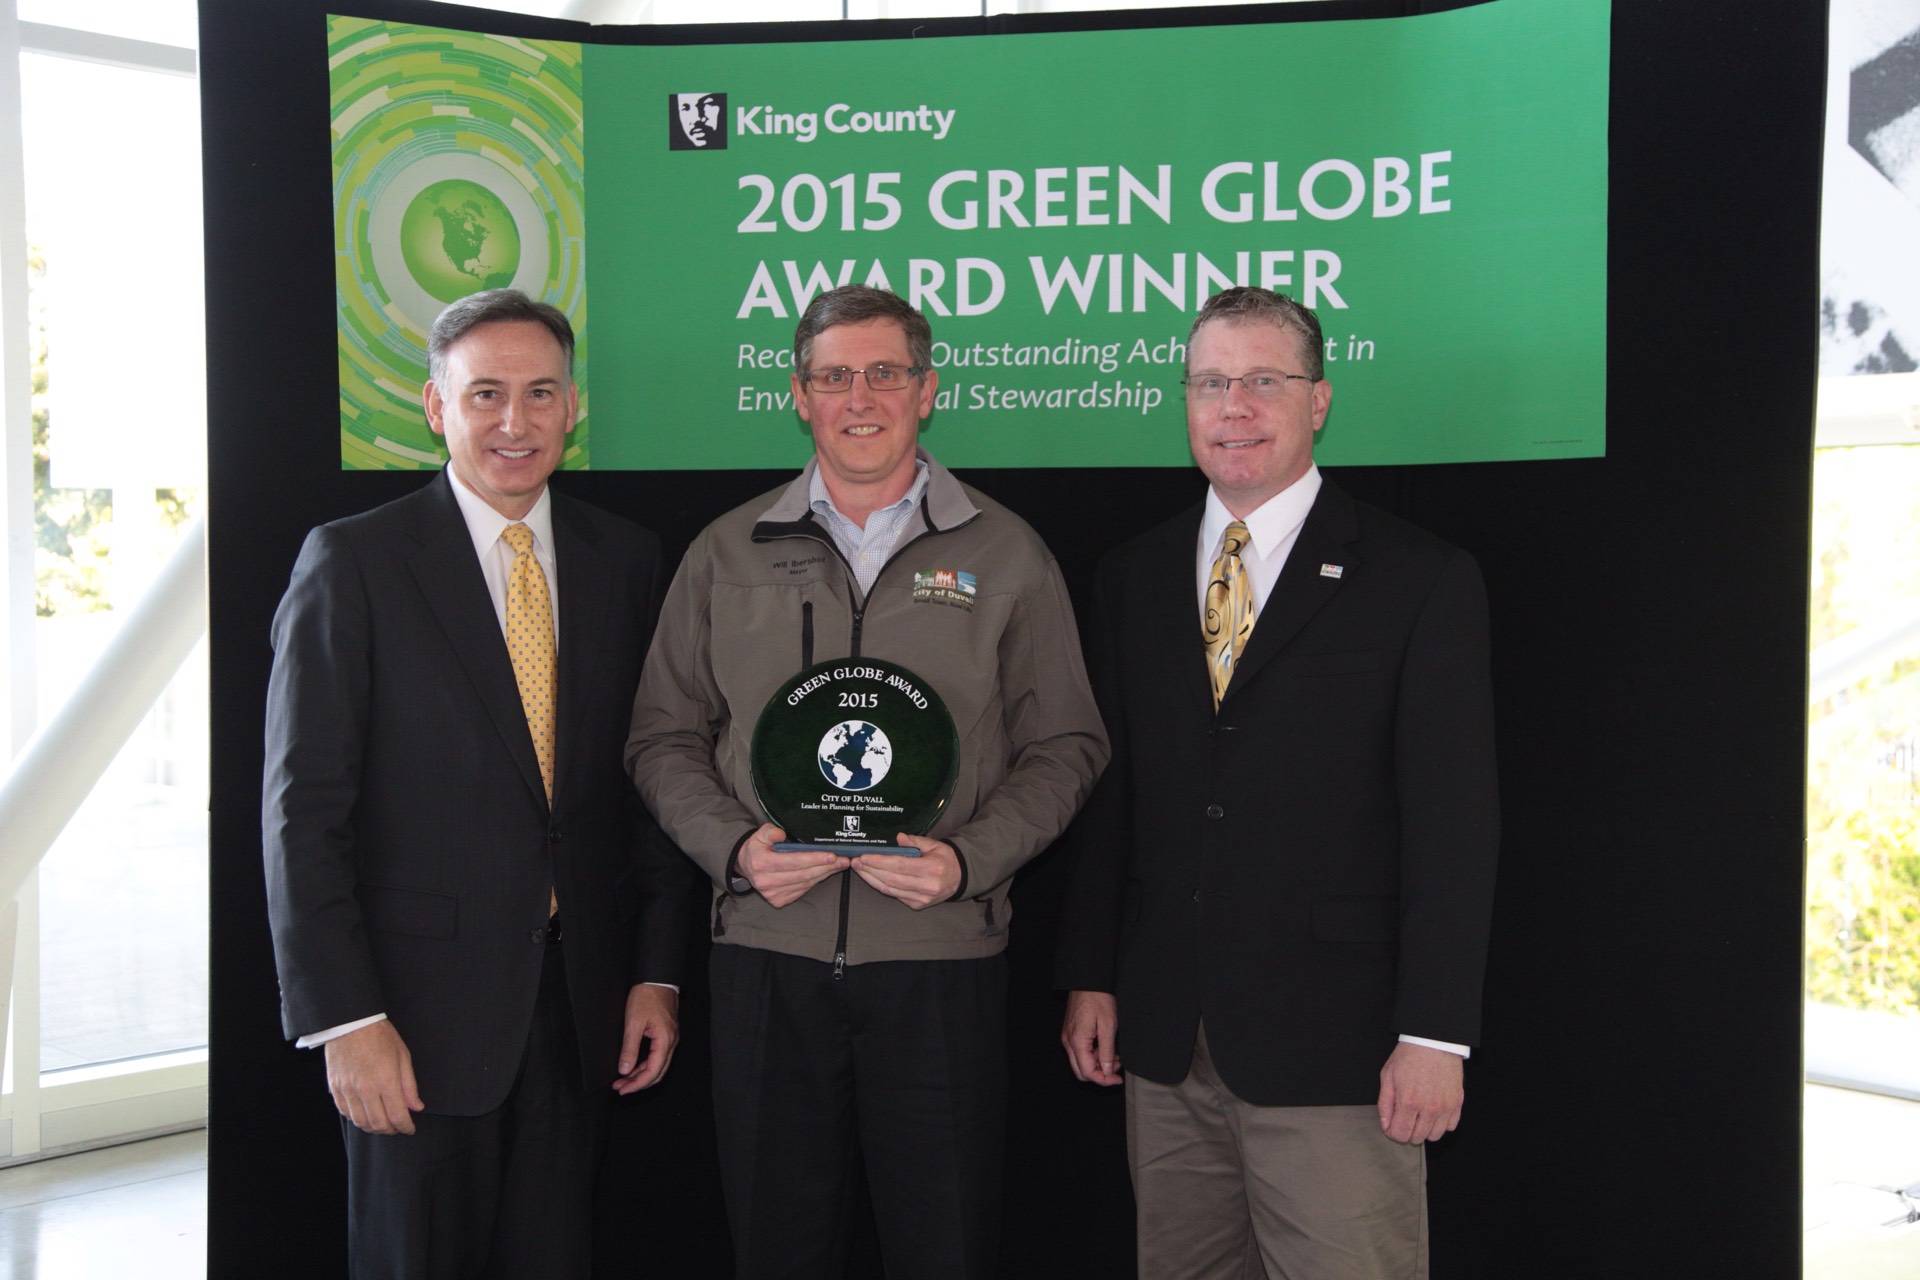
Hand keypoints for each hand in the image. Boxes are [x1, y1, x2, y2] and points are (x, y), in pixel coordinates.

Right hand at [325, 1020, 423, 1134]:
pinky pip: (345, 1113)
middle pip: (379, 1124)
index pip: (397, 1116)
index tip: (410, 1129)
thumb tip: (416, 1107)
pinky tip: (365, 1115)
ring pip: (361, 1122)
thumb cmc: (380, 1036)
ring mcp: (348, 1090)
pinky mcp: (336, 1088)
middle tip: (397, 1128)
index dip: (405, 1127)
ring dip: (373, 1128)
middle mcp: (366, 1090)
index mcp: (386, 1081)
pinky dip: (357, 1119)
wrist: (351, 1023)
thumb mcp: (403, 1056)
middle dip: (391, 1130)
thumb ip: (409, 1085)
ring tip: (382, 1124)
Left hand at [613, 984, 679, 1094]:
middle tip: (620, 1088)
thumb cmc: (647, 995)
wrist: (656, 978)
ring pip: (657, 1065)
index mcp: (665, 1040)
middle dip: (639, 1083)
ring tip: (623, 1079)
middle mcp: (671, 1042)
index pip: (653, 1072)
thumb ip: (629, 1048)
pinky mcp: (665, 1034)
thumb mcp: (633, 1022)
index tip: (622, 1089)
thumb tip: (624, 1070)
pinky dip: (644, 1064)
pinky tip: (632, 1066)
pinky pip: (657, 1056)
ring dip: (641, 1075)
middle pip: (658, 1072)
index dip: (637, 1084)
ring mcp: (670, 1038)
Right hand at [736, 823, 848, 907]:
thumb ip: (770, 831)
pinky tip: (826, 872)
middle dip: (826, 867)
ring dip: (824, 874)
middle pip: (803, 875)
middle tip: (844, 860)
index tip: (832, 855)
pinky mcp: (779, 900)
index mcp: (761, 863)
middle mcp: (766, 881)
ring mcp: (773, 894)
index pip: (793, 862)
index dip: (814, 859)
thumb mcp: (760, 834)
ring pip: (805, 884)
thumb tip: (781, 834)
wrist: (746, 866)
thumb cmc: (757, 847)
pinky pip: (803, 890)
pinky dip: (816, 881)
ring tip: (840, 864)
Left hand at [851, 834, 961, 908]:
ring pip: (890, 890)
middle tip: (855, 861)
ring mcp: (922, 898)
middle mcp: (927, 886)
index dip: (879, 862)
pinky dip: (881, 886)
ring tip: (859, 869)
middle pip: (891, 879)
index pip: (900, 865)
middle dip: (870, 870)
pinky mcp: (917, 905)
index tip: (864, 857)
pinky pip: (895, 895)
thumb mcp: (934, 844)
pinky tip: (871, 877)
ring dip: (871, 879)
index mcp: (932, 869)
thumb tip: (898, 838)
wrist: (960, 878)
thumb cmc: (945, 858)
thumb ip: (915, 841)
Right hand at [1061, 990, 1122, 1085]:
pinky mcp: (1071, 1033)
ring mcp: (1068, 1038)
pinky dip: (1093, 1056)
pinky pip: (1080, 1053)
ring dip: (1097, 1065)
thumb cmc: (1098, 998)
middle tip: (1117, 1070)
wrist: (1087, 980)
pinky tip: (1106, 1050)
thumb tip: (1108, 1070)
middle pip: (1081, 1072)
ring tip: (1115, 1058)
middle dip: (1100, 1075)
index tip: (1118, 1079)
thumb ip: (1107, 1051)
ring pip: (1080, 1063)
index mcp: (1077, 1041)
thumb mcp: (1108, 1025)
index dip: (1104, 1080)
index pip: (1088, 1072)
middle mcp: (1068, 1042)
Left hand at [1376, 1041, 1463, 1143]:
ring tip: (1419, 1116)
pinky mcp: (1457, 1103)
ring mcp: (1445, 1107)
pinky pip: (1451, 1126)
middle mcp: (1429, 1108)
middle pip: (1417, 1138)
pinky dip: (1442, 1124)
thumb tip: (1386, 1124)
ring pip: (1435, 1136)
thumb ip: (1385, 1103)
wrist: (1433, 1042)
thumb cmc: (1409, 1056)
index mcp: (1408, 1102)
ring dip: (1425, 1130)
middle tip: (1405, 1118)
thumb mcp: (1387, 1076)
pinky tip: (1434, 1112)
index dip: (1392, 1133)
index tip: (1392, 1125)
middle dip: (1407, 1132)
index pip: (1400, 1134)